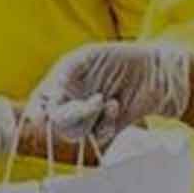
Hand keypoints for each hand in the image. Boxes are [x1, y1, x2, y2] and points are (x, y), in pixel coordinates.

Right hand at [25, 42, 189, 145]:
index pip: (41, 102)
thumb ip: (67, 70)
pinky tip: (116, 106)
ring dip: (91, 117)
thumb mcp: (88, 56)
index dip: (38, 110)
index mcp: (62, 84)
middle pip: (57, 121)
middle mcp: (72, 103)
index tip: (41, 115)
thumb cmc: (121, 58)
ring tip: (107, 100)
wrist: (156, 72)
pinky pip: (97, 136)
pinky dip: (106, 123)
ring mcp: (89, 118)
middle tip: (94, 100)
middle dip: (72, 113)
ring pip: (76, 132)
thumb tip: (52, 89)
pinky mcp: (106, 129)